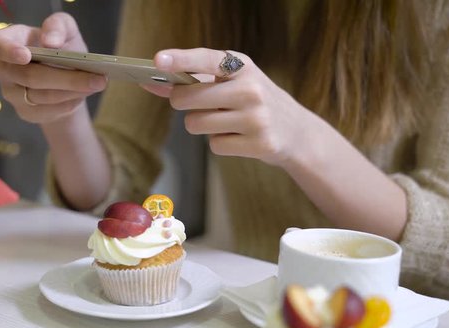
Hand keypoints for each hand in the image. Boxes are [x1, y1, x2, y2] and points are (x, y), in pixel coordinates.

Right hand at [0, 12, 106, 123]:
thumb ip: (58, 26)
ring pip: (42, 96)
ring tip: (97, 84)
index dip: (5, 50)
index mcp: (6, 41)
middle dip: (66, 77)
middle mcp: (3, 69)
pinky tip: (83, 95)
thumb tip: (50, 42)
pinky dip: (69, 103)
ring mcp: (11, 93)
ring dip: (72, 91)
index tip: (26, 55)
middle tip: (98, 78)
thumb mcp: (64, 30)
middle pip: (28, 76)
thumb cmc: (61, 46)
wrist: (66, 76)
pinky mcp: (25, 112)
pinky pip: (48, 111)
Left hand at [142, 48, 321, 167]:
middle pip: (188, 98)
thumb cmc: (253, 102)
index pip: (206, 59)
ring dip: (201, 125)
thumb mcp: (231, 82)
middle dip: (182, 103)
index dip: (180, 60)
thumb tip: (152, 83)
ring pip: (195, 124)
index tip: (158, 61)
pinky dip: (220, 143)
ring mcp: (256, 117)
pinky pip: (214, 145)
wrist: (297, 132)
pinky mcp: (258, 143)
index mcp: (242, 66)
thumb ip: (193, 81)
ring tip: (225, 121)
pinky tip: (239, 138)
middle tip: (196, 104)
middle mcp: (250, 88)